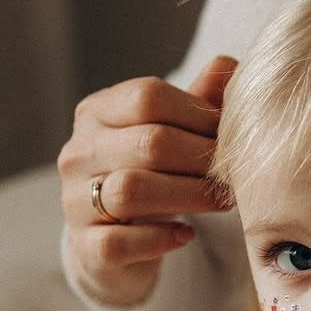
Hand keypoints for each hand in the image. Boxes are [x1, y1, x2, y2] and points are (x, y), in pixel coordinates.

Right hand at [58, 55, 237, 306]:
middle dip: (203, 159)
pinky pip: (118, 242)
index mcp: (99, 112)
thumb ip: (199, 102)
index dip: (199, 113)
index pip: (147, 96)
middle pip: (149, 143)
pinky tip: (186, 234)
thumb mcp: (173, 134)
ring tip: (221, 202)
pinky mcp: (84, 246)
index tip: (230, 134)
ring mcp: (74, 200)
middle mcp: (79, 151)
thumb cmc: (153, 175)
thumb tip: (229, 64)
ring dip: (189, 196)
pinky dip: (159, 239)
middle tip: (236, 173)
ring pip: (131, 191)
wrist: (117, 243)